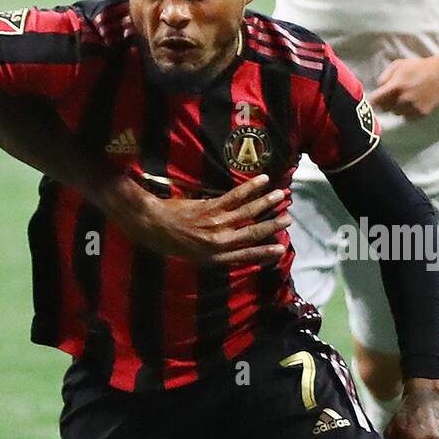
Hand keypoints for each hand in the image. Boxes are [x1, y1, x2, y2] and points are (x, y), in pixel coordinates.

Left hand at [100, 173, 290, 266]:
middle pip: (250, 234)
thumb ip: (210, 252)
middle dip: (270, 226)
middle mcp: (216, 243)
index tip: (279, 249)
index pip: (243, 255)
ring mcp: (213, 225)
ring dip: (265, 203)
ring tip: (282, 196)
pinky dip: (250, 188)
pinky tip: (262, 181)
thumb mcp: (189, 254)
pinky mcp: (208, 208)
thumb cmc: (167, 240)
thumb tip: (228, 247)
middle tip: (288, 219)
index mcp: (211, 258)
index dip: (262, 253)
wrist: (150, 225)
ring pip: (246, 213)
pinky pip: (234, 197)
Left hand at [369, 55, 438, 120]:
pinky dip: (408, 112)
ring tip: (405, 98)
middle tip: (393, 96)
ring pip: (396, 113)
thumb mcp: (399, 64)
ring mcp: (412, 108)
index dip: (375, 99)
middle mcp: (402, 100)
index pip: (375, 100)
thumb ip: (385, 76)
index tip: (377, 98)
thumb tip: (378, 88)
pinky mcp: (421, 114)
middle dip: (386, 103)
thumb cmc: (419, 66)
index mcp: (395, 86)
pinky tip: (414, 102)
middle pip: (385, 109)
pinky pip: (408, 117)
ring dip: (397, 108)